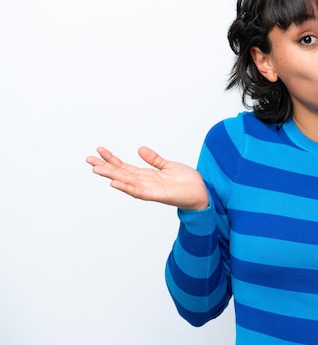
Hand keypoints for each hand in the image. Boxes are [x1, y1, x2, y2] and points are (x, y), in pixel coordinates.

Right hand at [86, 146, 208, 210]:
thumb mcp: (168, 165)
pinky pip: (138, 191)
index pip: (125, 166)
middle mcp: (145, 182)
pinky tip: (114, 182)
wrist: (201, 191)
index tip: (99, 150)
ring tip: (96, 169)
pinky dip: (126, 187)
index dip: (112, 158)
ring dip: (111, 175)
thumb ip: (154, 159)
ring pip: (125, 181)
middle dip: (105, 166)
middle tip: (88, 159)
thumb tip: (140, 149)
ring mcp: (149, 189)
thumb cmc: (187, 182)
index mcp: (147, 175)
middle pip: (121, 173)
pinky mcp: (156, 195)